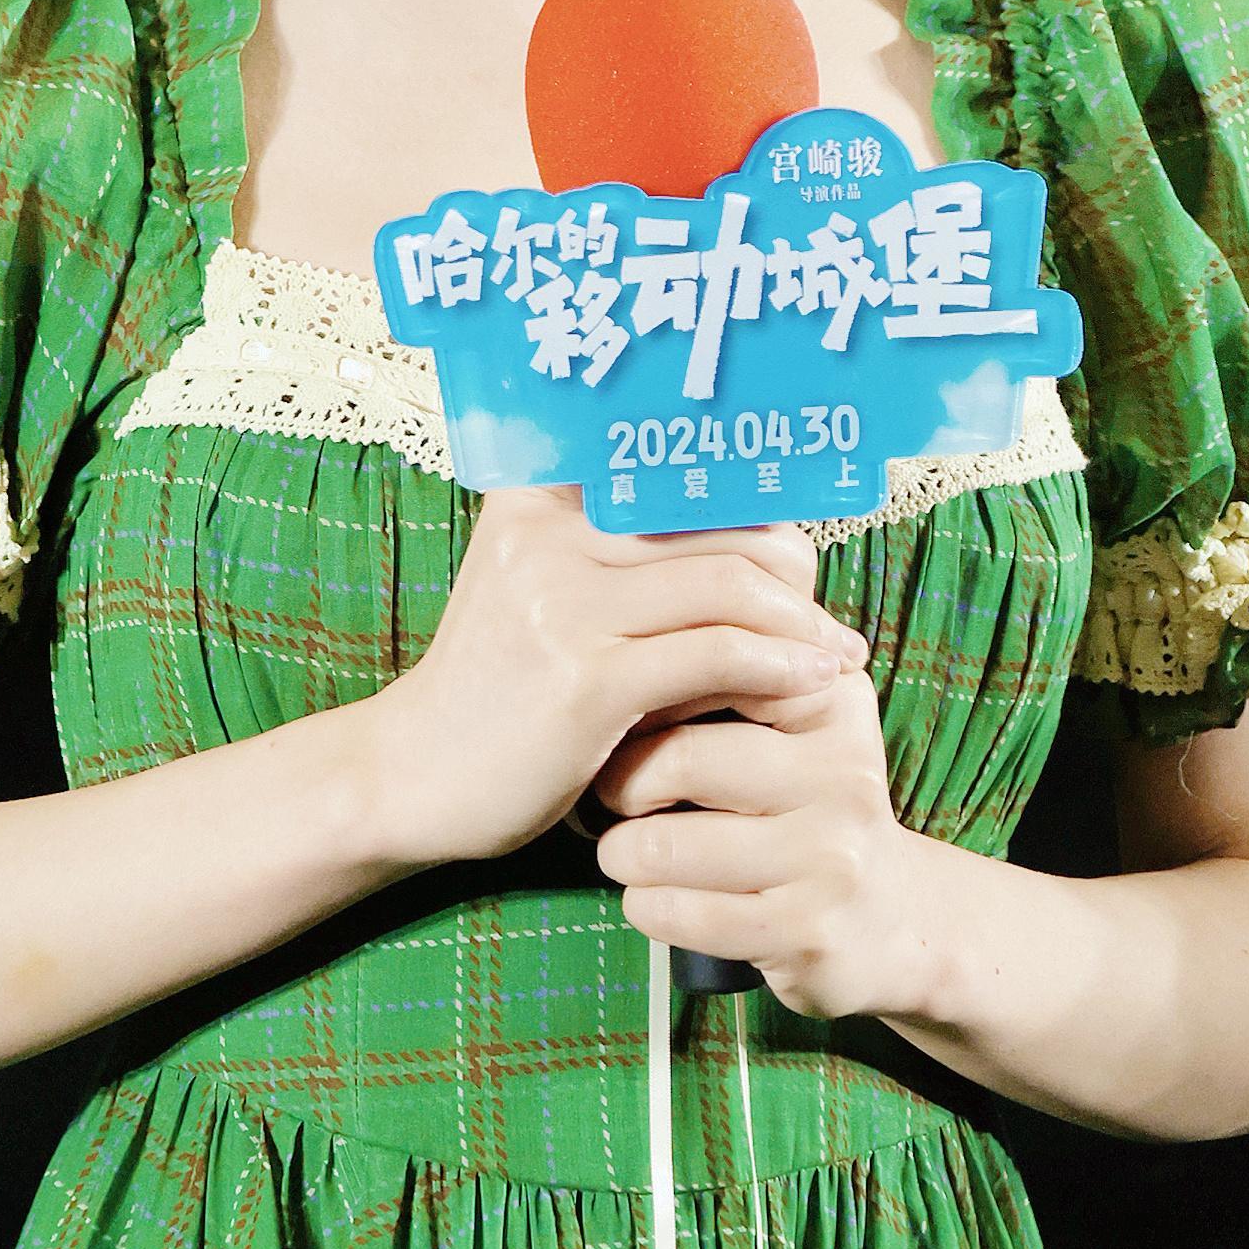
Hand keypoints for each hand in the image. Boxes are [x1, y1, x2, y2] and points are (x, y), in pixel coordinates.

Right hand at [368, 485, 868, 872]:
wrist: (411, 776)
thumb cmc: (497, 690)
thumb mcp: (544, 597)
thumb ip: (621, 561)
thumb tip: (757, 540)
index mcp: (538, 498)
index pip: (679, 471)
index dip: (758, 502)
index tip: (802, 551)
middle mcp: (547, 534)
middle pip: (719, 526)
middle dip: (794, 573)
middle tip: (825, 616)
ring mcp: (562, 602)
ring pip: (729, 585)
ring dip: (802, 623)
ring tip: (837, 655)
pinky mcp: (585, 676)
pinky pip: (715, 654)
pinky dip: (780, 667)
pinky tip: (813, 684)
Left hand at [586, 666, 957, 1024]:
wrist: (890, 919)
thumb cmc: (804, 809)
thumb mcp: (793, 726)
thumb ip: (729, 673)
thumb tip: (625, 641)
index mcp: (833, 702)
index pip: (711, 672)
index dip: (643, 701)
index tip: (624, 724)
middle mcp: (844, 773)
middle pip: (680, 761)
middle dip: (618, 785)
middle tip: (612, 798)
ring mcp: (832, 856)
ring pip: (664, 846)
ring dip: (621, 854)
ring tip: (628, 853)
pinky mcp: (808, 929)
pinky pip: (680, 912)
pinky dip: (646, 907)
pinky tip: (656, 900)